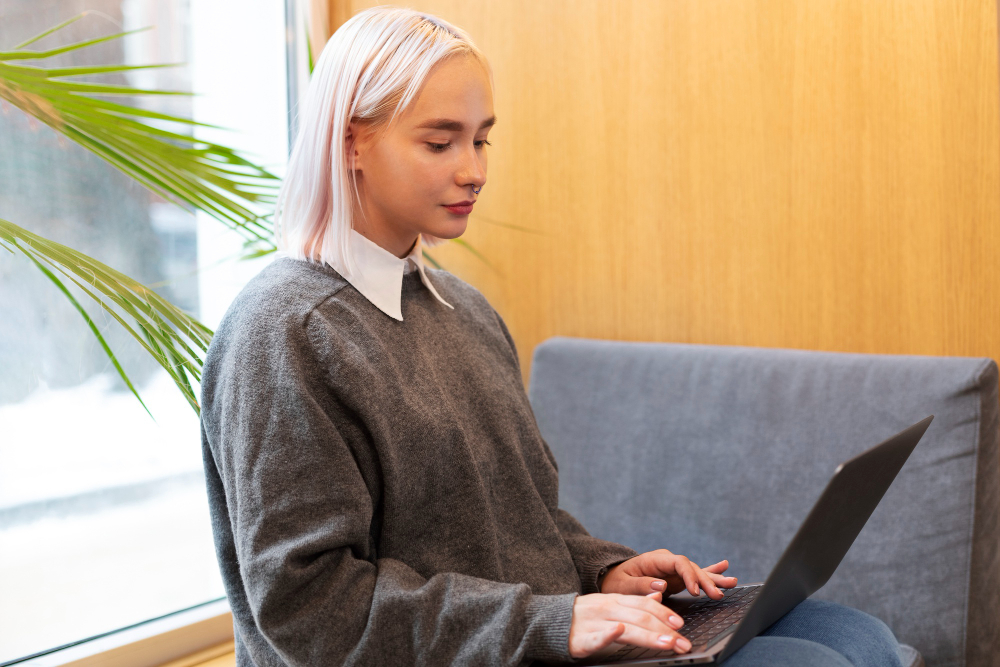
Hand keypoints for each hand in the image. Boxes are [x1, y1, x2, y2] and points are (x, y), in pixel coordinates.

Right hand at [568, 590, 692, 657]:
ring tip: (667, 643)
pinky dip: (607, 634)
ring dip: (648, 635)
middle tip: (683, 643)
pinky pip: (595, 637)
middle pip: (640, 617)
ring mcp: (594, 623)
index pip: (644, 604)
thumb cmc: (584, 616)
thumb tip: (658, 599)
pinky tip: (619, 632)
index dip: (664, 613)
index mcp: (614, 600)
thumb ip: (633, 603)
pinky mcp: (580, 639)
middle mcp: (606, 609)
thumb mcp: (609, 604)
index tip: (681, 624)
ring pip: (625, 627)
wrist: (550, 621)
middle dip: (665, 630)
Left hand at [599, 549, 737, 599]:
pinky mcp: (676, 578)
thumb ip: (641, 584)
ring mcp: (673, 569)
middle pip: (691, 568)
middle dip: (706, 581)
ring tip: (732, 582)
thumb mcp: (622, 584)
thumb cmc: (616, 582)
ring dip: (714, 578)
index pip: (678, 563)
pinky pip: (695, 575)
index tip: (696, 591)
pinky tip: (726, 568)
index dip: (689, 576)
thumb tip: (661, 585)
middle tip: (718, 594)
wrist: (613, 579)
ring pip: (697, 571)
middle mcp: (667, 561)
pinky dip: (711, 573)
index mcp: (655, 559)